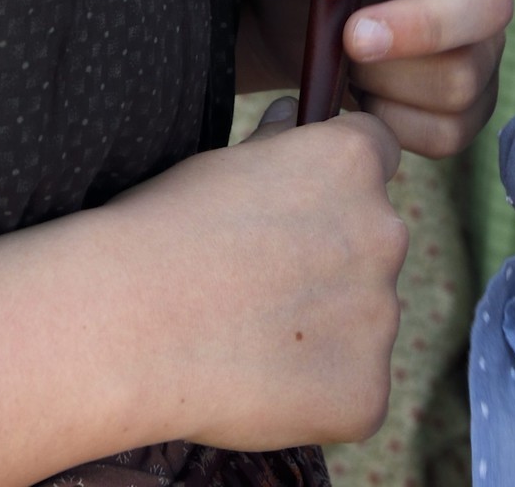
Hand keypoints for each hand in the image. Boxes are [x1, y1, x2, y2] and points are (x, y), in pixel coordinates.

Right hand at [101, 103, 407, 449]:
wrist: (131, 322)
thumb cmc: (163, 228)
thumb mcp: (222, 162)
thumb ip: (276, 145)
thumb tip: (294, 121)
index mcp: (352, 161)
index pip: (379, 151)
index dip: (337, 178)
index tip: (300, 201)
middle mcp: (384, 232)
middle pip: (373, 240)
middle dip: (332, 256)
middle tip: (259, 278)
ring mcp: (380, 318)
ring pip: (363, 317)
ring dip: (322, 324)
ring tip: (246, 332)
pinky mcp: (367, 393)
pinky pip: (352, 386)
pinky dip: (314, 388)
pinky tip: (255, 379)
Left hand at [239, 0, 511, 157]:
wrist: (306, 25)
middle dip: (417, 27)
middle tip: (350, 41)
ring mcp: (487, 39)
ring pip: (463, 74)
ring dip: (389, 81)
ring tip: (344, 65)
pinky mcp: (479, 98)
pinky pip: (451, 128)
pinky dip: (395, 122)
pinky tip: (361, 101)